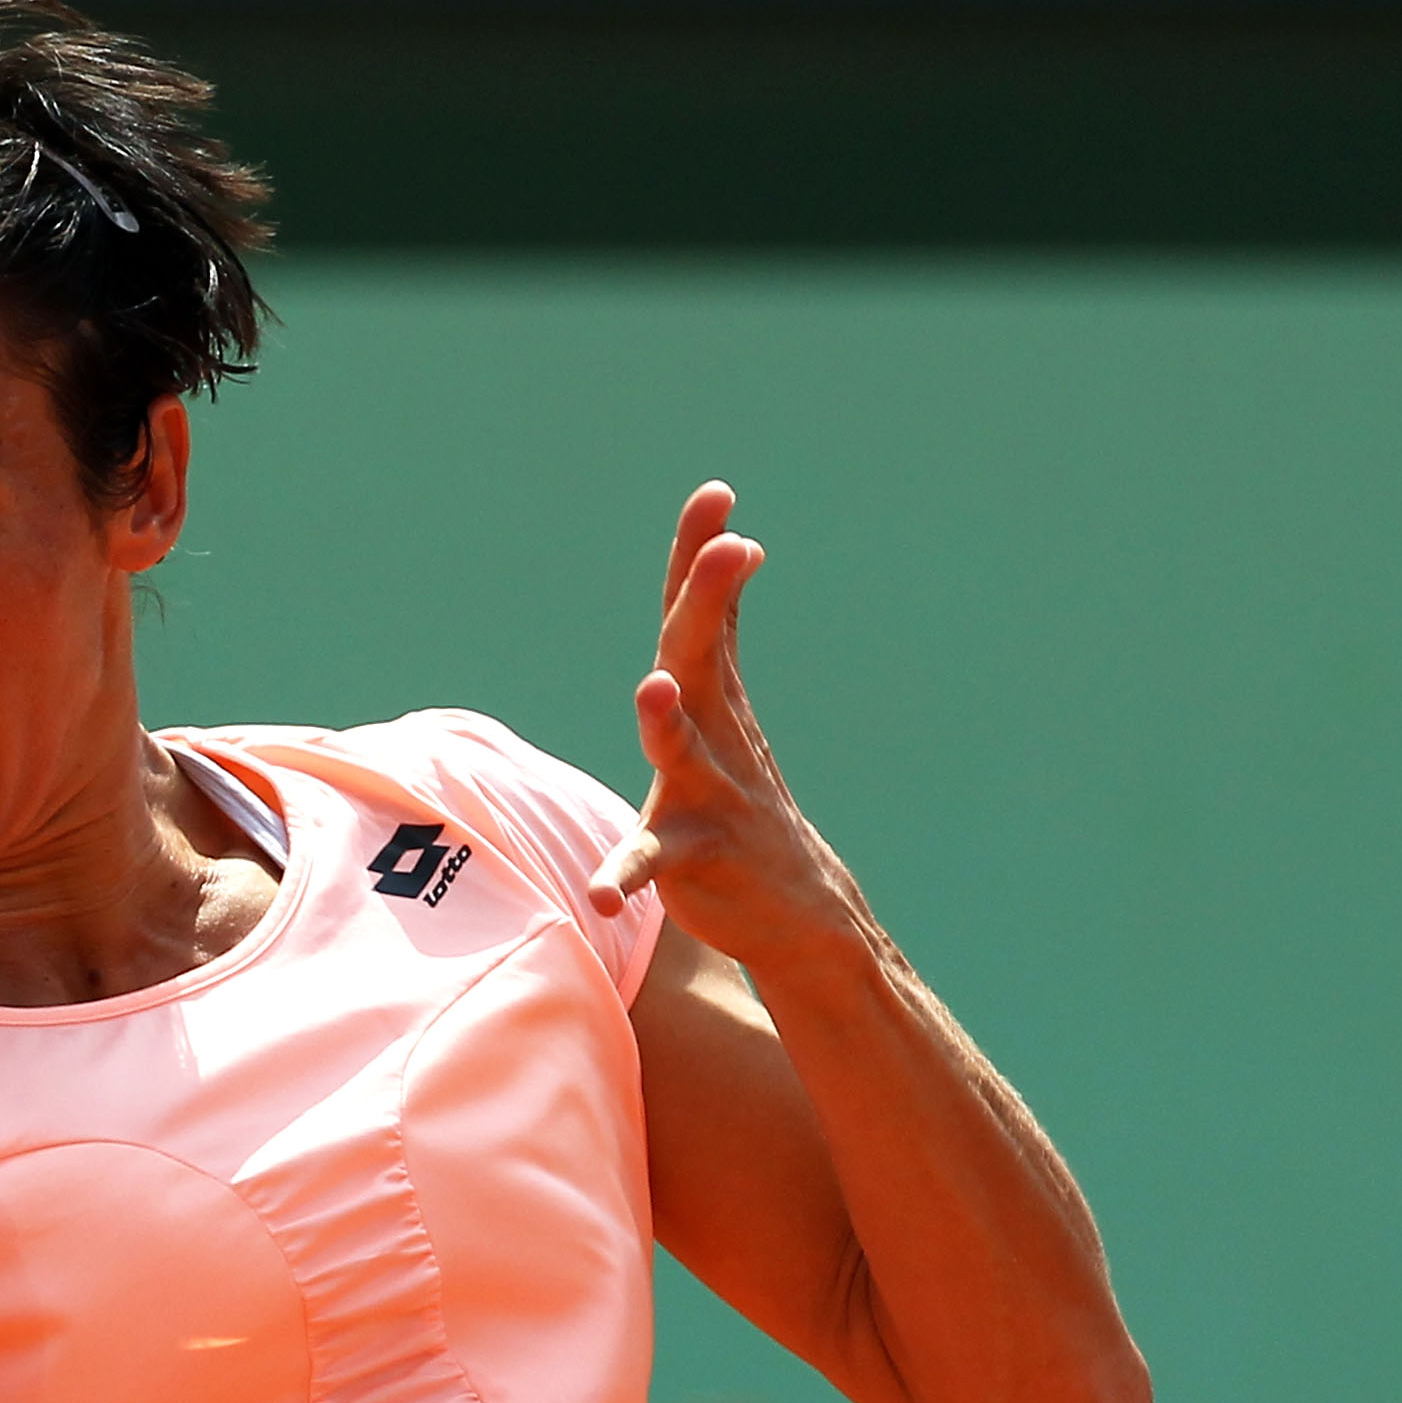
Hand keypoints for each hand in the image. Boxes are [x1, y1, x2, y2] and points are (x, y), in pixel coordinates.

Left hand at [588, 481, 876, 974]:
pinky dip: (624, 874)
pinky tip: (604, 895)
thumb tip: (732, 552)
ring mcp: (707, 795)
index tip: (715, 494)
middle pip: (703, 661)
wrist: (797, 908)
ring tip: (653, 689)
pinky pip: (652, 864)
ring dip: (667, 723)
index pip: (707, 617)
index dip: (703, 557)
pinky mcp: (691, 858)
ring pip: (682, 753)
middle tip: (730, 548)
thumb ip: (718, 635)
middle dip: (711, 604)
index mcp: (713, 700)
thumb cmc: (741, 798)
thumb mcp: (727, 710)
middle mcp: (715, 737)